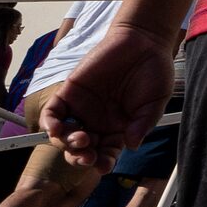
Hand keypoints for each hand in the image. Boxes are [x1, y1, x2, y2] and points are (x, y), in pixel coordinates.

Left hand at [42, 24, 177, 168]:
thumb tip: (132, 146)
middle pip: (82, 149)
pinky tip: (56, 128)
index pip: (105, 153)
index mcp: (118, 129)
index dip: (102, 163)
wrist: (143, 41)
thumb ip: (144, 124)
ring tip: (81, 139)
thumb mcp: (155, 102)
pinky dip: (50, 123)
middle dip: (81, 158)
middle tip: (87, 157)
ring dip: (67, 144)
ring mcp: (82, 108)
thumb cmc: (154, 71)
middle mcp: (97, 122)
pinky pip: (53, 112)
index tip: (103, 166)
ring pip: (65, 135)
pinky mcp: (70, 92)